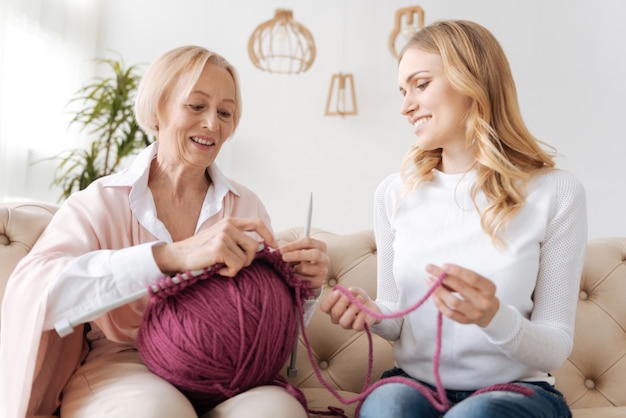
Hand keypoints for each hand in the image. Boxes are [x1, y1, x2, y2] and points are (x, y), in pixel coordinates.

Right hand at [153, 217, 277, 276]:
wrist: (177, 256)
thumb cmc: (200, 252)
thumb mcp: (220, 238)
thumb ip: (237, 239)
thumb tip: (260, 247)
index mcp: (230, 222)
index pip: (257, 224)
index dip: (268, 235)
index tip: (273, 246)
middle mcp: (228, 226)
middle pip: (255, 246)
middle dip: (248, 260)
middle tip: (232, 265)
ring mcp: (224, 236)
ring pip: (246, 258)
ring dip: (236, 267)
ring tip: (221, 266)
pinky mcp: (219, 248)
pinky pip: (237, 266)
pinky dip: (229, 272)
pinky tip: (217, 269)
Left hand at [278, 236, 328, 289]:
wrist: (308, 276)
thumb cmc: (301, 260)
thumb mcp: (297, 251)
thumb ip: (290, 249)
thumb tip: (276, 251)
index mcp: (320, 246)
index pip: (308, 242)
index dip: (292, 245)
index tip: (280, 250)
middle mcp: (324, 258)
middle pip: (314, 254)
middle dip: (297, 255)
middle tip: (283, 257)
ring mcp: (323, 271)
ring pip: (305, 268)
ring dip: (293, 268)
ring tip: (289, 269)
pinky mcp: (318, 282)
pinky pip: (303, 280)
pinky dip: (295, 278)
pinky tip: (293, 276)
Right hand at [319, 287, 380, 330]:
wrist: (370, 304)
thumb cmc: (358, 297)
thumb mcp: (351, 289)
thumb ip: (344, 290)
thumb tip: (340, 291)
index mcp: (332, 307)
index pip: (324, 307)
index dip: (329, 300)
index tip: (338, 292)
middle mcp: (337, 317)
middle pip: (334, 313)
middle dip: (343, 301)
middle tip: (351, 293)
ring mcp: (347, 324)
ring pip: (344, 322)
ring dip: (352, 309)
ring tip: (359, 299)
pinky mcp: (357, 327)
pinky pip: (356, 326)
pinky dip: (361, 317)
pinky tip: (364, 310)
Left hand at [425, 263, 499, 327]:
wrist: (489, 313)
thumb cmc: (479, 292)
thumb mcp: (477, 283)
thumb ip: (461, 278)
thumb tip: (440, 273)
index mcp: (489, 288)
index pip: (472, 278)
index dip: (457, 271)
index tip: (443, 265)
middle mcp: (483, 301)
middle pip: (460, 288)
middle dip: (443, 276)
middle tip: (430, 268)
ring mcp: (474, 313)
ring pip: (453, 302)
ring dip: (439, 290)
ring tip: (430, 281)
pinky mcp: (466, 321)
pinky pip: (449, 313)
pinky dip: (439, 303)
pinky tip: (434, 295)